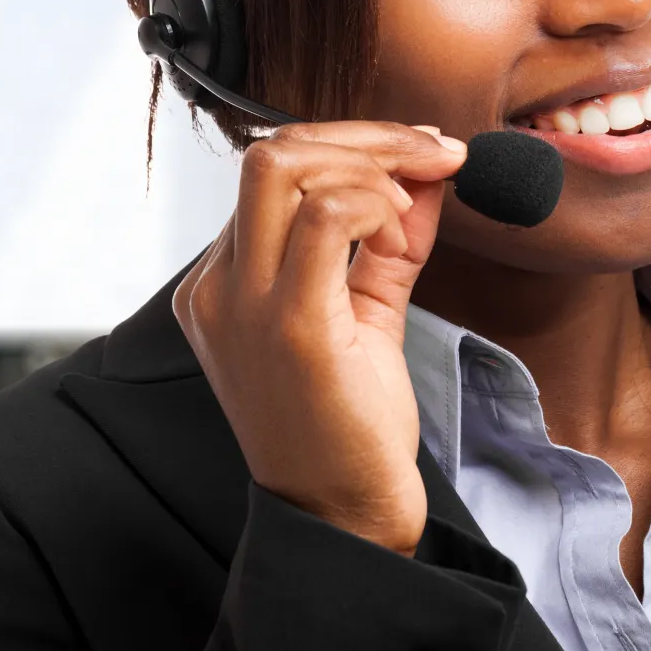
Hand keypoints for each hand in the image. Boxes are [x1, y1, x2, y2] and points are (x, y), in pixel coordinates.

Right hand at [172, 121, 466, 555]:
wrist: (346, 513)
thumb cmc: (350, 424)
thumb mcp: (369, 310)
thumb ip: (391, 239)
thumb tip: (428, 173)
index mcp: (224, 282)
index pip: (273, 171)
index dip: (354, 146)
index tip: (421, 152)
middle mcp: (219, 285)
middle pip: (272, 152)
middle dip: (365, 137)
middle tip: (431, 154)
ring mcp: (243, 303)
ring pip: (285, 166)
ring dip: (371, 163)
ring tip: (412, 206)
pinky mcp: (289, 323)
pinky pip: (322, 216)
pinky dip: (373, 201)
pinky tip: (399, 230)